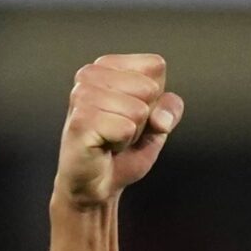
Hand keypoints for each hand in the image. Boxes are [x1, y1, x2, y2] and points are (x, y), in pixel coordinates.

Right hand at [55, 54, 182, 208]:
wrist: (96, 185)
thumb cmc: (121, 151)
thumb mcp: (156, 126)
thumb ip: (170, 109)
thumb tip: (162, 117)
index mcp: (107, 65)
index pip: (155, 66)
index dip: (155, 98)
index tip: (133, 115)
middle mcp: (90, 73)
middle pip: (149, 88)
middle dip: (143, 118)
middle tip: (120, 131)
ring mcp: (82, 95)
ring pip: (138, 110)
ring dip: (131, 133)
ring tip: (112, 139)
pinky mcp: (81, 119)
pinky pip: (126, 128)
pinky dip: (122, 144)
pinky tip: (105, 146)